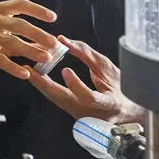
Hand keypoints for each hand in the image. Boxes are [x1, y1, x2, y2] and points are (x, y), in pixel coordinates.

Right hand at [0, 0, 60, 80]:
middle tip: (54, 43)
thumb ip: (20, 36)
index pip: (20, 4)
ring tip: (46, 59)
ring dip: (30, 50)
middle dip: (38, 34)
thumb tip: (44, 46)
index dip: (37, 10)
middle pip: (18, 24)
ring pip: (11, 42)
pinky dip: (13, 67)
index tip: (53, 18)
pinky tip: (25, 74)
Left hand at [28, 37, 143, 124]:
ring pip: (57, 101)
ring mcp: (81, 118)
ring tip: (31, 70)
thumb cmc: (122, 88)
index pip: (89, 98)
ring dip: (42, 85)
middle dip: (44, 84)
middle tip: (31, 70)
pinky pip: (58, 101)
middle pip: (64, 101)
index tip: (66, 70)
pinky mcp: (73, 115)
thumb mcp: (109, 69)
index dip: (76, 85)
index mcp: (108, 104)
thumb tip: (64, 40)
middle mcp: (92, 114)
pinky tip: (39, 78)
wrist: (128, 110)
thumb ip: (88, 55)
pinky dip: (47, 88)